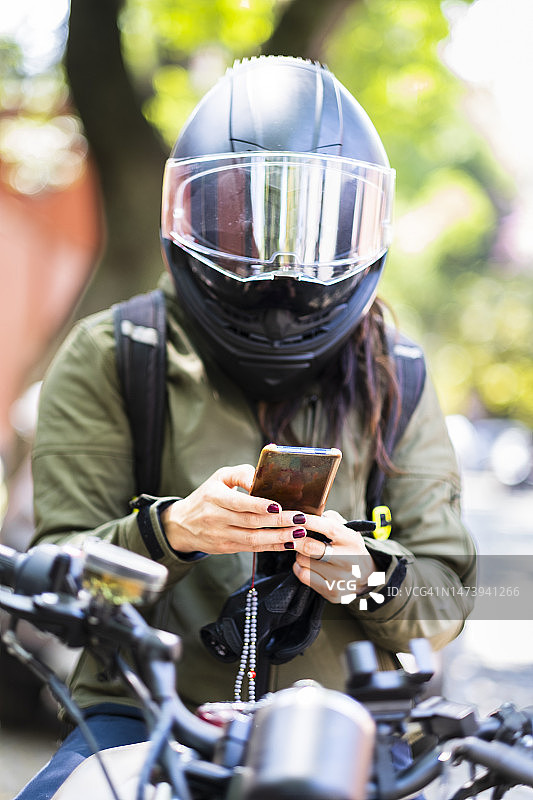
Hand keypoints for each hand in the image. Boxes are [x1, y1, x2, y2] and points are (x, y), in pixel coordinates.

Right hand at [160, 464, 310, 553]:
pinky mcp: (226, 548)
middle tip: (300, 519)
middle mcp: (216, 517)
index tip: (277, 505)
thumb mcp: (219, 478)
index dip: (258, 505)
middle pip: (251, 522)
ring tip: (299, 533)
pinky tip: (288, 542)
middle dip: (278, 521)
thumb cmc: (206, 496)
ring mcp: (221, 535)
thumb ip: (242, 474)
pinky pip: (252, 548)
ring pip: (253, 539)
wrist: (182, 525)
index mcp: (214, 497)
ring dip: (279, 537)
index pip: (238, 502)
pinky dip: (272, 546)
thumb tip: (262, 476)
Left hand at [291, 510, 378, 602]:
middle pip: (310, 546)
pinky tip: (305, 564)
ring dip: (298, 553)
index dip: (310, 521)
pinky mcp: (330, 591)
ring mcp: (338, 578)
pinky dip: (298, 567)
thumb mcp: (348, 531)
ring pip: (302, 560)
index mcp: (352, 541)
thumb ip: (331, 519)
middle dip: (296, 538)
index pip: (328, 528)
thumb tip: (310, 515)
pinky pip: (303, 575)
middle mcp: (347, 560)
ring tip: (306, 551)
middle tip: (292, 534)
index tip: (296, 516)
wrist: (365, 578)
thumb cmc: (350, 549)